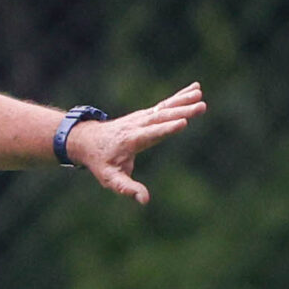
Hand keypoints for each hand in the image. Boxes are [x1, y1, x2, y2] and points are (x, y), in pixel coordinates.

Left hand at [67, 82, 206, 204]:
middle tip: (201, 106)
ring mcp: (141, 118)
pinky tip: (195, 89)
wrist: (86, 140)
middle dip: (181, 111)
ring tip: (200, 94)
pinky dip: (179, 96)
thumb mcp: (109, 178)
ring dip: (183, 101)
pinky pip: (164, 105)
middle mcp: (137, 125)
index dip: (167, 128)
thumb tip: (144, 200)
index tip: (184, 122)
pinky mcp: (145, 114)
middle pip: (162, 117)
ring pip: (164, 108)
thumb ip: (126, 188)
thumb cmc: (100, 162)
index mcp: (131, 140)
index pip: (152, 133)